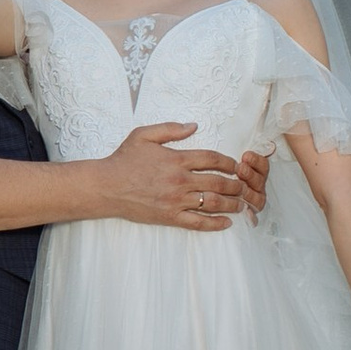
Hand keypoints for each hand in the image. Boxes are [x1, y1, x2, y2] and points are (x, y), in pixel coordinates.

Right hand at [95, 122, 259, 232]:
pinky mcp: (170, 217)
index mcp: (176, 160)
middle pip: (219, 182)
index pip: (212, 159)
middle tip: (244, 185)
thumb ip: (171, 129)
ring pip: (213, 203)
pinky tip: (227, 222)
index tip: (236, 165)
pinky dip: (216, 224)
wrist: (106, 187)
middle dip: (236, 184)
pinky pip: (198, 223)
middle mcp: (180, 181)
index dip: (229, 162)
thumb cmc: (124, 160)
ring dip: (232, 203)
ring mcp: (176, 201)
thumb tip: (194, 125)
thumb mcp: (143, 135)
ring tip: (241, 203)